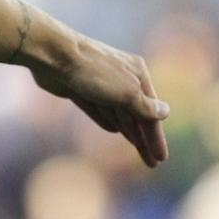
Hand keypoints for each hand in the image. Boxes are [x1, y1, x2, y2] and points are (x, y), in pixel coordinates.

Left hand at [28, 27, 170, 167]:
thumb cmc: (94, 71)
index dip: (155, 137)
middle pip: (135, 115)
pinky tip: (113, 130)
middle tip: (152, 163)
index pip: (150, 112)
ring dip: (128, 132)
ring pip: (117, 113)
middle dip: (144, 139)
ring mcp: (99, 83)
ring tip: (139, 150)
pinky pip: (97, 109)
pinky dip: (106, 120)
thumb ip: (145, 106)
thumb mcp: (126, 92)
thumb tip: (166, 112)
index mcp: (137, 74)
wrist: (53, 55)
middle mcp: (121, 77)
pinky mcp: (78, 88)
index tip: (161, 158)